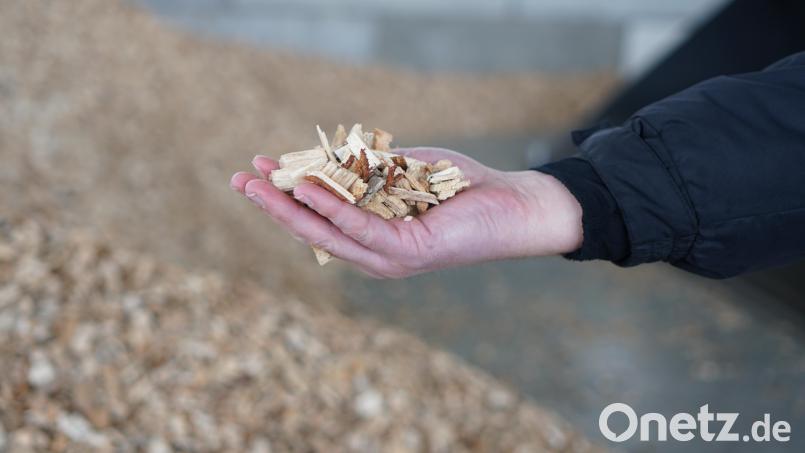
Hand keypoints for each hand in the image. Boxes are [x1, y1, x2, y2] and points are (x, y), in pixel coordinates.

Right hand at [230, 148, 582, 277]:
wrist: (514, 206)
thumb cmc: (462, 186)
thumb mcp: (407, 170)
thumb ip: (369, 169)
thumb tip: (328, 157)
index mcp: (373, 236)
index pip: (319, 216)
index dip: (286, 193)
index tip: (259, 167)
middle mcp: (375, 253)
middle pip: (312, 229)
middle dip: (273, 204)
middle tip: (239, 179)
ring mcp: (388, 258)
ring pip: (327, 233)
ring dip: (290, 207)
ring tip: (257, 182)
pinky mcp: (407, 254)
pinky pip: (359, 229)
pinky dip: (331, 208)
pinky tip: (306, 187)